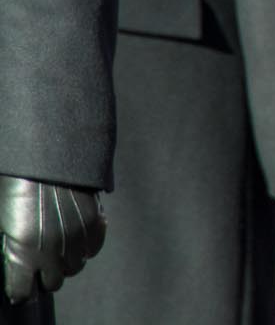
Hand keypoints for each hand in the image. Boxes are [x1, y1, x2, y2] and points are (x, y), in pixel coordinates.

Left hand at [0, 176, 105, 303]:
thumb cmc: (16, 184)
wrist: (46, 154)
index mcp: (23, 253)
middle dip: (45, 277)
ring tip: (58, 249)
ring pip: (75, 267)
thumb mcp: (4, 220)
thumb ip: (11, 246)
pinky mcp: (95, 223)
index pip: (22, 290)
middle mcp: (52, 251)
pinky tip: (75, 236)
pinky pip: (93, 248)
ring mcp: (76, 238)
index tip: (20, 284)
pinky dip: (85, 246)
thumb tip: (16, 258)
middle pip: (53, 283)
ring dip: (66, 262)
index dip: (20, 288)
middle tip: (39, 265)